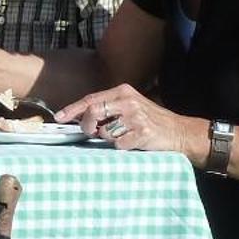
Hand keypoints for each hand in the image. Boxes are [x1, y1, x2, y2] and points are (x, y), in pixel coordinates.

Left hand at [58, 84, 204, 157]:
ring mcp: (136, 116)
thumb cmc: (150, 121)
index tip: (59, 117)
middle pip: (93, 112)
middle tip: (92, 132)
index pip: (91, 98)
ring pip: (104, 132)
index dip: (72, 109)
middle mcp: (128, 101)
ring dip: (111, 139)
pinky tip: (135, 142)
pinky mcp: (142, 132)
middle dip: (87, 126)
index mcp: (123, 91)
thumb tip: (80, 117)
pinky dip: (123, 147)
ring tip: (127, 135)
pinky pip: (118, 145)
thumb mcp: (130, 107)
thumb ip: (108, 109)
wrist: (179, 132)